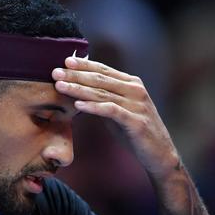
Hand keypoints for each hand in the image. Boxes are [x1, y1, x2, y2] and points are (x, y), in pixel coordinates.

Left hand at [52, 56, 179, 179]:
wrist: (159, 154)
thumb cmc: (135, 132)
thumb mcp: (118, 111)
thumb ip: (104, 98)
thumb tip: (80, 90)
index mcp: (132, 84)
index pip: (104, 70)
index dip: (84, 65)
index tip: (64, 61)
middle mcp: (135, 90)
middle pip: (100, 79)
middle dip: (76, 75)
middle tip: (55, 72)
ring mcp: (137, 105)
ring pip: (103, 93)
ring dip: (79, 88)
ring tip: (60, 86)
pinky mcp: (135, 121)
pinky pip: (111, 111)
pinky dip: (94, 106)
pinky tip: (78, 104)